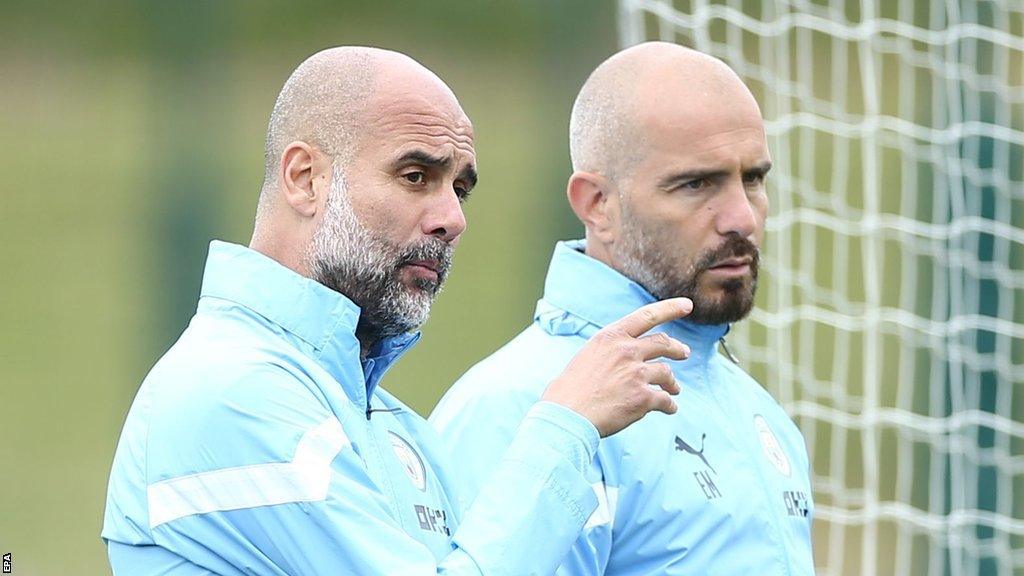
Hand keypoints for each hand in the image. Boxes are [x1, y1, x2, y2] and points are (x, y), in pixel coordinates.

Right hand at [541, 298, 692, 436]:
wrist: (567, 415)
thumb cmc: (570, 389)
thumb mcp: (588, 356)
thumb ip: (611, 351)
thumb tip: (627, 358)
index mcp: (611, 337)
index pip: (647, 315)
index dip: (670, 308)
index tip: (687, 305)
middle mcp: (627, 351)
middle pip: (663, 343)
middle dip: (677, 348)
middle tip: (684, 353)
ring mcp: (637, 374)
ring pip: (666, 373)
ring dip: (673, 382)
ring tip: (675, 389)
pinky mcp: (643, 398)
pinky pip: (665, 400)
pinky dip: (670, 405)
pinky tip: (670, 408)